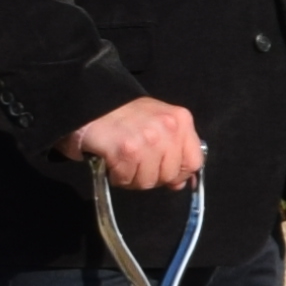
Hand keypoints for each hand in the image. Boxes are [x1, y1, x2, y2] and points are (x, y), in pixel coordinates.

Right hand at [64, 95, 205, 192]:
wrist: (89, 102)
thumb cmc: (124, 113)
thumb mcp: (158, 122)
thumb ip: (174, 149)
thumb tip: (180, 183)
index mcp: (180, 120)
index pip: (195, 162)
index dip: (179, 174)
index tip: (166, 174)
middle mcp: (168, 128)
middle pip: (170, 175)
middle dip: (151, 176)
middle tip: (136, 164)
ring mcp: (148, 139)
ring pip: (148, 181)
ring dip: (132, 177)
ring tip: (123, 162)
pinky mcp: (125, 150)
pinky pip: (126, 179)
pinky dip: (116, 176)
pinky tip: (112, 161)